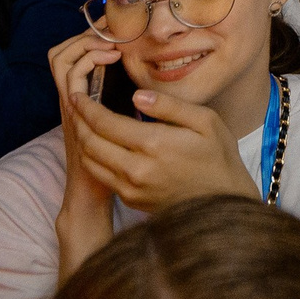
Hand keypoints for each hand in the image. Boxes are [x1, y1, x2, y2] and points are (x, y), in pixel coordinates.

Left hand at [52, 32, 260, 213]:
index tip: (79, 95)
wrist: (224, 204)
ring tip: (82, 123)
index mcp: (154, 144)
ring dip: (81, 140)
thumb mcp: (205, 121)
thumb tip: (135, 96)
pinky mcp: (131, 200)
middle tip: (75, 106)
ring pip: (90, 161)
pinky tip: (98, 145)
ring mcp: (131, 187)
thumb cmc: (218, 157)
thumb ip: (169, 106)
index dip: (87, 107)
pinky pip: (101, 176)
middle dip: (78, 121)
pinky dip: (93, 158)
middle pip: (90, 142)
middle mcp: (136, 168)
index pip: (105, 123)